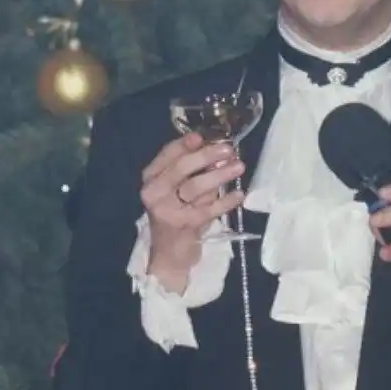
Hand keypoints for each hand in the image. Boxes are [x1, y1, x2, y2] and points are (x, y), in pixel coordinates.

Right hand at [140, 132, 243, 291]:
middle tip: (228, 150)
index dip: (185, 144)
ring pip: (196, 187)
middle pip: (181, 169)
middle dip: (206, 156)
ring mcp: (167, 210)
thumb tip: (218, 151)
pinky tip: (239, 194)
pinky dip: (226, 201)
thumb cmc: (176, 213)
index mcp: (151, 178)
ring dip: (220, 175)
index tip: (203, 136)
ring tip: (239, 167)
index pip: (167, 155)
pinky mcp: (184, 226)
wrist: (169, 253)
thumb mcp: (176, 189)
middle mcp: (154, 192)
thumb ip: (191, 170)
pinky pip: (209, 209)